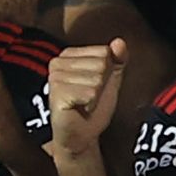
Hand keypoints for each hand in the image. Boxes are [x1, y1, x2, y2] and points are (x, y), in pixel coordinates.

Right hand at [47, 39, 126, 157]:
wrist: (81, 134)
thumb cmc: (93, 106)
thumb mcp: (110, 80)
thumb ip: (116, 60)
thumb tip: (120, 42)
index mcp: (68, 56)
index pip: (103, 51)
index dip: (107, 72)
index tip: (94, 85)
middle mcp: (57, 63)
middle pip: (101, 64)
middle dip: (103, 84)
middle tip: (90, 96)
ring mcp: (55, 78)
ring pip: (96, 79)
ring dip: (96, 96)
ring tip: (85, 103)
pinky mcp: (57, 93)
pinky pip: (90, 93)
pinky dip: (91, 104)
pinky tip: (80, 108)